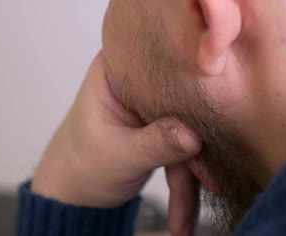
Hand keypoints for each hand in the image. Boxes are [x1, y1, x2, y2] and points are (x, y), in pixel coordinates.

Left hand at [31, 52, 201, 233]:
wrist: (72, 191)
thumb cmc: (80, 165)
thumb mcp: (118, 154)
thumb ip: (156, 143)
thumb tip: (194, 136)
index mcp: (117, 67)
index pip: (163, 69)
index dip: (191, 91)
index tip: (212, 121)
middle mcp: (138, 78)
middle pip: (183, 102)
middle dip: (196, 148)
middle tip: (213, 183)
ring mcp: (152, 102)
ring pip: (188, 131)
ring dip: (192, 177)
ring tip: (186, 219)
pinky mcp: (162, 125)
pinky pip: (185, 148)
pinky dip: (186, 181)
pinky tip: (183, 216)